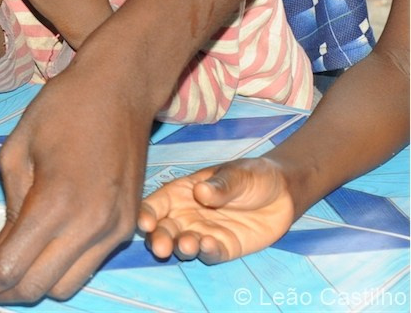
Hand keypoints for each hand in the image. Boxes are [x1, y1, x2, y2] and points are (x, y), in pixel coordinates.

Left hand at [0, 58, 150, 302]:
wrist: (120, 89)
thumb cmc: (63, 108)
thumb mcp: (18, 149)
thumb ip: (10, 204)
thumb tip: (0, 244)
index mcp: (55, 203)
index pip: (11, 268)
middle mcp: (89, 226)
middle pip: (37, 287)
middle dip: (3, 293)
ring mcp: (113, 231)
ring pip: (66, 286)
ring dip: (33, 285)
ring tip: (9, 266)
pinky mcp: (127, 227)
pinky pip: (88, 266)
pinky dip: (60, 268)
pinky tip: (40, 250)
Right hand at [137, 159, 295, 263]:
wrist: (284, 194)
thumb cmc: (253, 176)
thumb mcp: (237, 174)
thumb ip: (220, 186)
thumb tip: (200, 192)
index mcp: (180, 192)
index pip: (155, 205)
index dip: (146, 214)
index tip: (145, 224)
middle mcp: (186, 215)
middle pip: (163, 230)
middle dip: (158, 239)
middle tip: (161, 247)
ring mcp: (203, 233)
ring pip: (182, 245)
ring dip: (180, 248)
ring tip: (187, 245)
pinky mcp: (223, 248)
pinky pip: (210, 254)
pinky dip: (207, 252)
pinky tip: (208, 245)